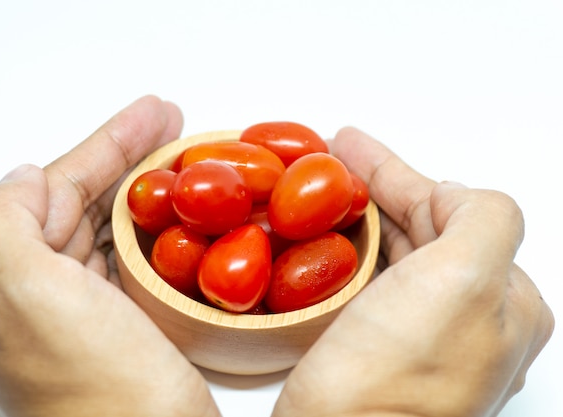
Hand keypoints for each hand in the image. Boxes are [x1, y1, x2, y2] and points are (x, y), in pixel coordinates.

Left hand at [0, 96, 220, 416]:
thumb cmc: (102, 396)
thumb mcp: (29, 299)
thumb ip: (2, 223)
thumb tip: (26, 177)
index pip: (49, 193)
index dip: (103, 146)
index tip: (152, 115)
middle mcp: (31, 302)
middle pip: (80, 205)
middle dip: (128, 158)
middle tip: (172, 123)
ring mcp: (77, 317)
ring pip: (108, 229)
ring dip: (144, 187)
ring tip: (182, 155)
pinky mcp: (119, 331)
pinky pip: (133, 261)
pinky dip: (154, 228)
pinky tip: (176, 211)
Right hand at [273, 127, 553, 416]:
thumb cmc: (396, 382)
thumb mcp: (464, 280)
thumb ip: (483, 217)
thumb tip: (450, 194)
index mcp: (504, 303)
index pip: (450, 211)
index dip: (396, 172)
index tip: (349, 145)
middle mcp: (469, 323)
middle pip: (420, 229)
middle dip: (373, 188)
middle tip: (329, 156)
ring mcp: (422, 340)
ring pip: (393, 255)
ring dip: (358, 216)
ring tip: (319, 188)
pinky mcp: (378, 354)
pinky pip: (367, 284)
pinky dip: (346, 252)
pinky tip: (323, 241)